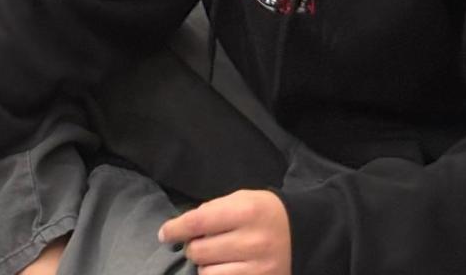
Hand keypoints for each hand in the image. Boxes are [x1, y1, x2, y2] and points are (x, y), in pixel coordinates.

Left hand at [161, 190, 290, 274]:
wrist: (301, 234)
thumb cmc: (262, 212)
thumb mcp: (240, 199)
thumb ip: (212, 211)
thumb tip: (183, 229)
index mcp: (245, 211)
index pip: (198, 222)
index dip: (176, 229)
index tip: (164, 234)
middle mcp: (253, 241)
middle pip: (200, 250)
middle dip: (191, 247)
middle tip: (196, 244)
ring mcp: (259, 267)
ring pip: (209, 273)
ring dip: (203, 266)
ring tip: (211, 258)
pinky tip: (221, 269)